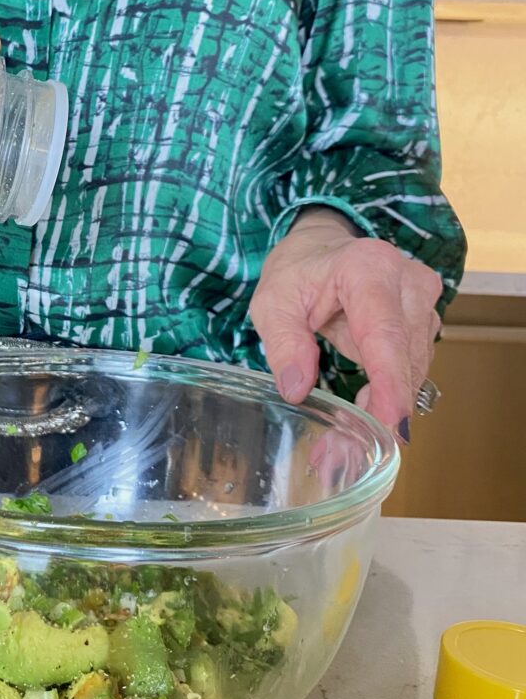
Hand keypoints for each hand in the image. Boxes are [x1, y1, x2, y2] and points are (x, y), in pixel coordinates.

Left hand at [249, 208, 442, 434]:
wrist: (320, 247)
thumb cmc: (295, 272)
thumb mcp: (272, 304)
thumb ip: (284, 344)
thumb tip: (296, 390)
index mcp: (367, 269)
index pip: (385, 334)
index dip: (390, 385)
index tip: (390, 426)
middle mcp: (407, 281)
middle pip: (405, 358)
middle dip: (380, 409)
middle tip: (343, 452)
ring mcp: (423, 298)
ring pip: (414, 367)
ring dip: (384, 407)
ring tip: (344, 442)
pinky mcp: (425, 317)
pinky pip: (412, 364)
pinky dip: (389, 394)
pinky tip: (363, 416)